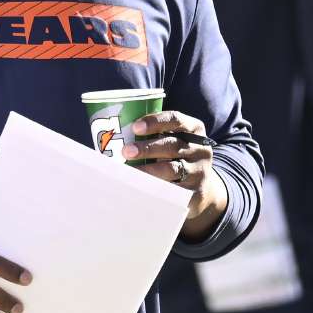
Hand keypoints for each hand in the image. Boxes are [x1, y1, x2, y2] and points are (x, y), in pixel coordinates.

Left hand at [122, 111, 226, 239]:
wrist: (202, 189)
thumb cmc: (176, 158)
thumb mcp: (174, 141)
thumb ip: (153, 135)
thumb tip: (110, 133)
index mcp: (194, 129)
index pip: (176, 119)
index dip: (155, 121)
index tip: (135, 127)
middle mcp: (200, 148)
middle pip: (172, 145)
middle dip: (147, 148)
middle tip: (125, 151)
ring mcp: (200, 171)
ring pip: (172, 169)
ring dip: (148, 170)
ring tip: (129, 172)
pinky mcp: (195, 192)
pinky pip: (173, 190)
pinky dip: (155, 188)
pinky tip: (140, 188)